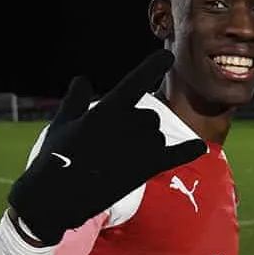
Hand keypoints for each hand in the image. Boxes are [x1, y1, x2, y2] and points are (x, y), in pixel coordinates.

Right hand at [8, 49, 206, 244]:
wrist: (56, 199)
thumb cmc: (54, 159)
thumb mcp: (62, 124)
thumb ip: (76, 101)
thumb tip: (82, 80)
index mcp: (107, 110)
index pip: (136, 81)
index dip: (153, 66)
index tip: (167, 55)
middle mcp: (128, 126)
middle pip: (149, 116)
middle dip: (138, 125)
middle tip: (114, 145)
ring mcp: (139, 148)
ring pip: (157, 136)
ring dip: (148, 143)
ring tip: (121, 160)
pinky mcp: (145, 170)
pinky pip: (174, 156)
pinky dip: (188, 151)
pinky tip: (199, 147)